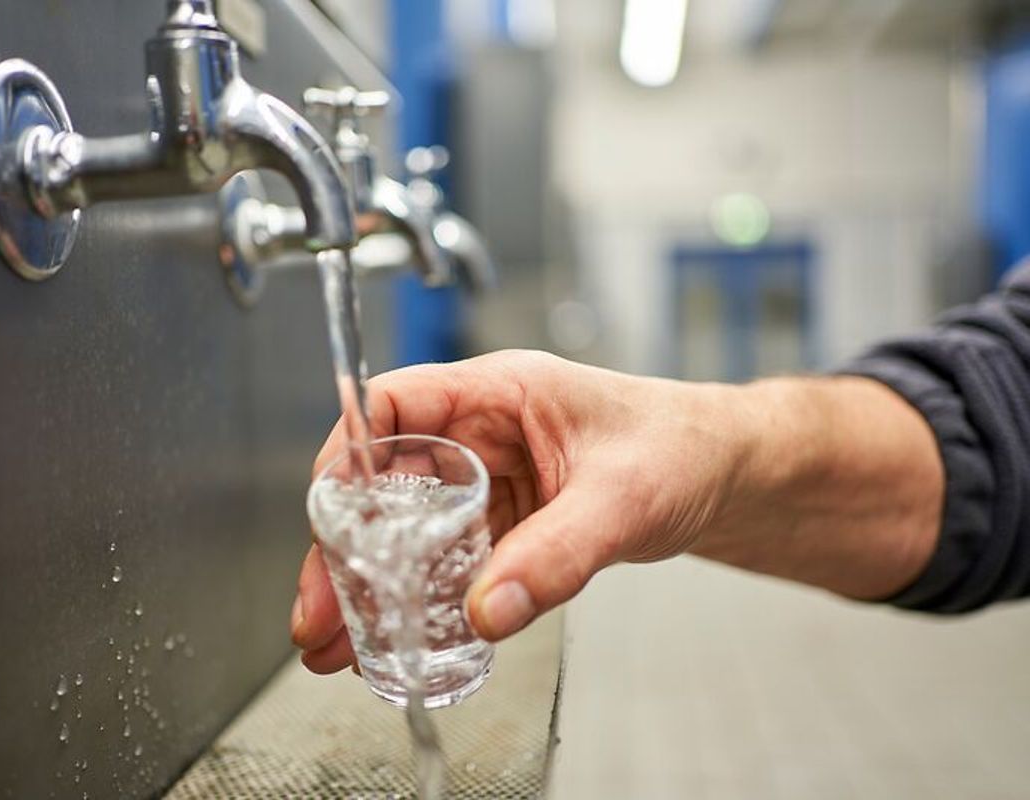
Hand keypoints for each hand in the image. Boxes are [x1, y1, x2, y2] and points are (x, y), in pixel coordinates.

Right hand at [290, 350, 755, 673]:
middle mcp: (480, 434)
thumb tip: (486, 609)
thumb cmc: (684, 448)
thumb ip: (557, 554)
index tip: (326, 513)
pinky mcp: (502, 525)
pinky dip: (415, 601)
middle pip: (384, 482)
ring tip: (336, 644)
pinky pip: (444, 562)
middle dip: (343, 548)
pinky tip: (393, 641)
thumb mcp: (624, 498)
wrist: (726, 476)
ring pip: (406, 529)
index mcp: (498, 393)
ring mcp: (487, 482)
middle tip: (319, 611)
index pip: (393, 405)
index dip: (347, 454)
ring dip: (369, 585)